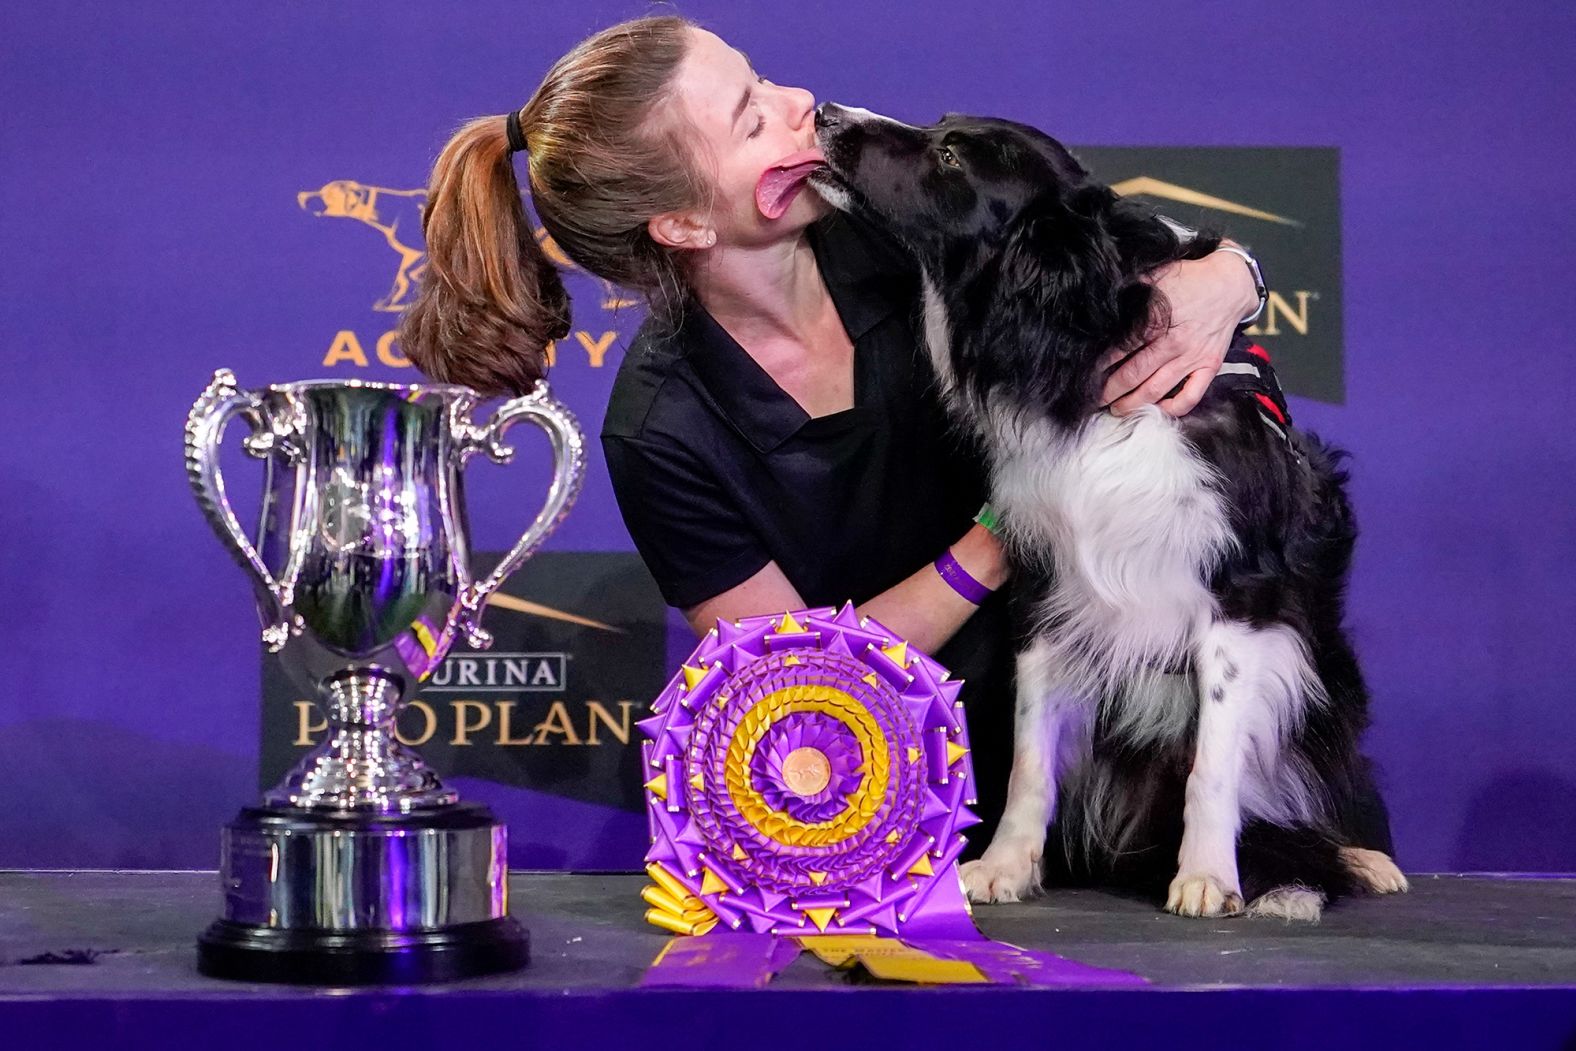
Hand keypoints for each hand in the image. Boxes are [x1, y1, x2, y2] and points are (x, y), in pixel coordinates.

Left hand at [1099, 248, 1256, 416]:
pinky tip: (1155, 411)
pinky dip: (1172, 409)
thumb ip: (1130, 290)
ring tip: (1116, 410)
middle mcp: (1172, 343)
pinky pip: (1190, 396)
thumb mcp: (1156, 276)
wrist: (1231, 284)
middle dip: (1110, 391)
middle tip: (1094, 399)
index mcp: (1156, 321)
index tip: (1086, 375)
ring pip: (1156, 390)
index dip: (1100, 365)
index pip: (1119, 349)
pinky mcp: (1209, 367)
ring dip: (1133, 404)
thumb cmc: (1189, 279)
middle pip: (1133, 375)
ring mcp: (1192, 357)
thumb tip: (1102, 299)